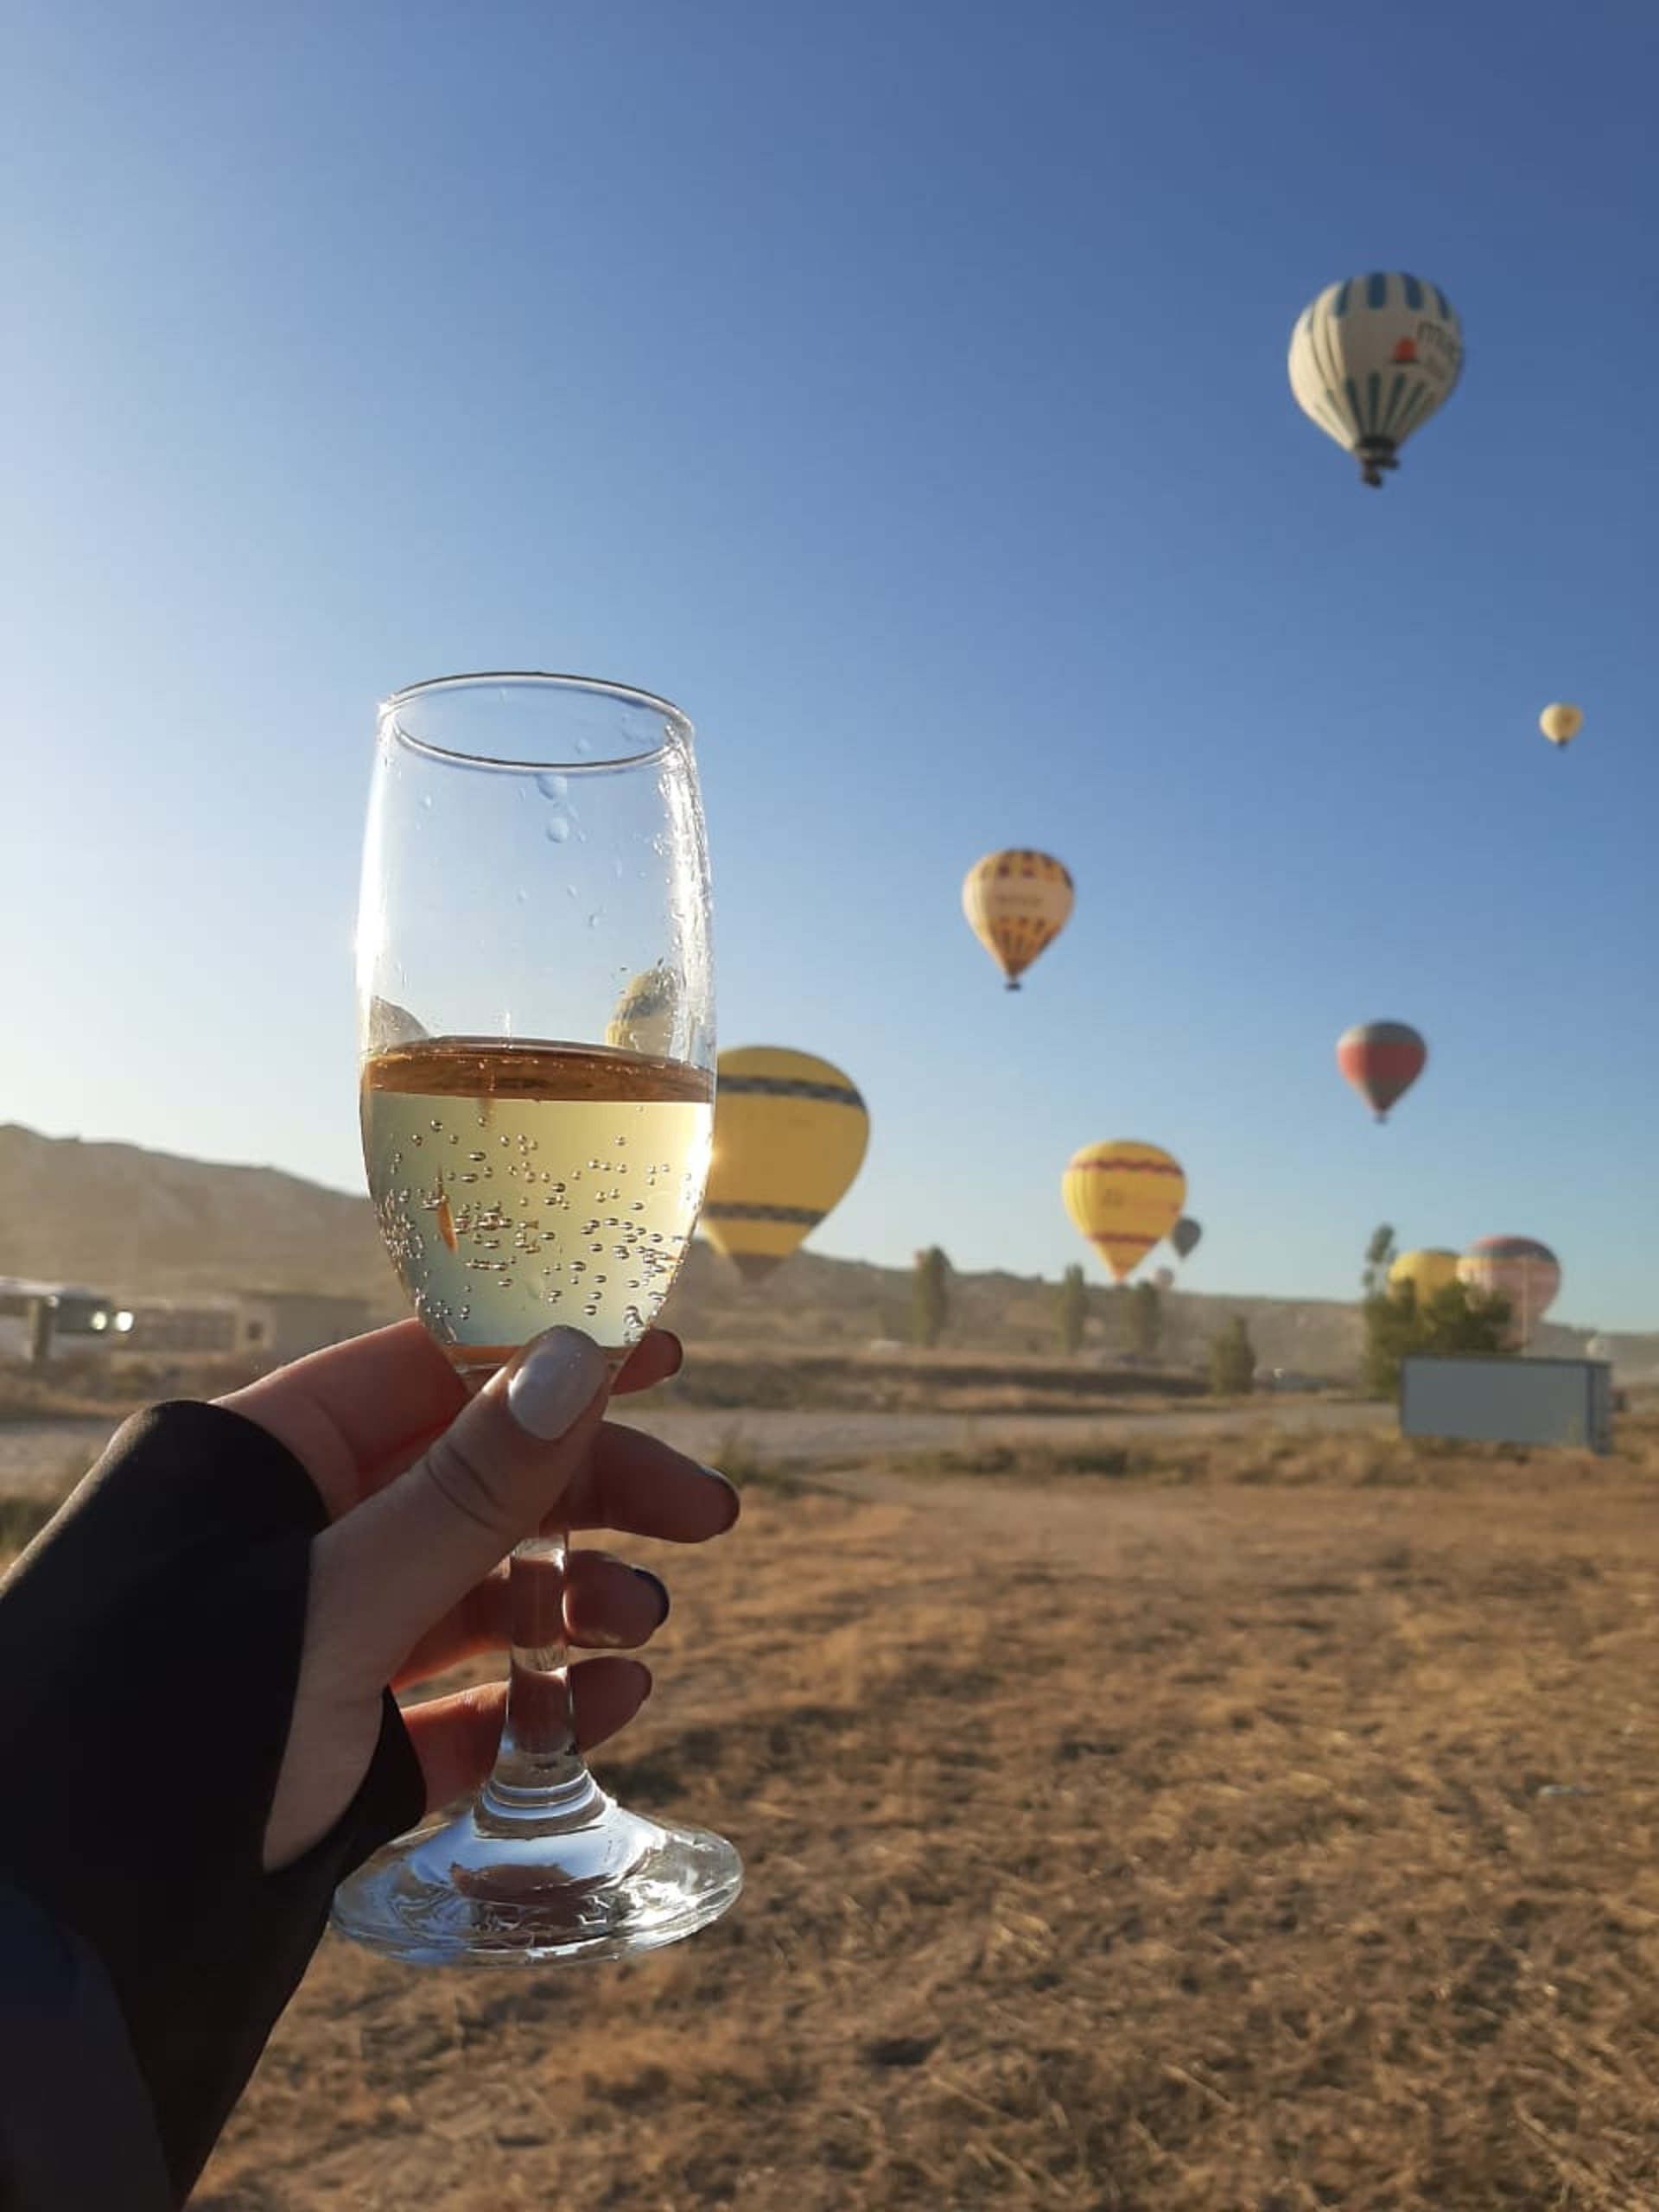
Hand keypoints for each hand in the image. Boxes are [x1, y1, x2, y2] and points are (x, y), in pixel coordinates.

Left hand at [216, 1321, 736, 1869]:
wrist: (62, 1954)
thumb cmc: (165, 1738)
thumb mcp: (331, 1602)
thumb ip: (463, 1491)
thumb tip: (576, 1358)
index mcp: (257, 1466)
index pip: (422, 1372)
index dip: (544, 1359)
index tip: (660, 1355)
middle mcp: (286, 1545)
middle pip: (468, 1484)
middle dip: (589, 1495)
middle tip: (705, 1516)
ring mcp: (310, 1651)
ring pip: (469, 1596)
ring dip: (569, 1601)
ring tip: (640, 1630)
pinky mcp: (330, 1756)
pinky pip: (451, 1710)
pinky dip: (531, 1705)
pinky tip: (607, 1706)